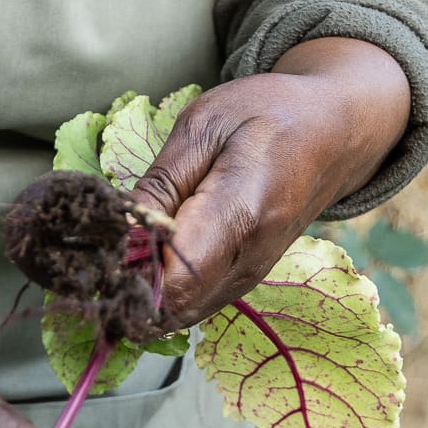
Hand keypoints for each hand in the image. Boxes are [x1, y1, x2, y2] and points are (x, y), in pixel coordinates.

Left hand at [126, 39, 410, 328]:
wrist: (332, 132)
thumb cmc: (267, 115)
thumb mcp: (203, 125)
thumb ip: (162, 183)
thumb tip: (121, 234)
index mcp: (242, 213)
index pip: (173, 279)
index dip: (126, 272)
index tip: (97, 244)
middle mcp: (249, 260)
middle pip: (172, 306)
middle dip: (125, 286)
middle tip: (96, 245)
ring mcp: (251, 277)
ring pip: (179, 312)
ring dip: (141, 289)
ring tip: (117, 241)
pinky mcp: (246, 280)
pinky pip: (194, 300)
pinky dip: (162, 287)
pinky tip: (144, 250)